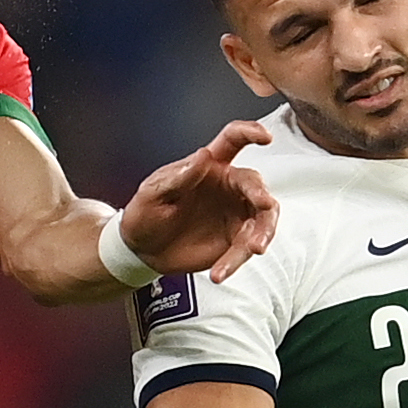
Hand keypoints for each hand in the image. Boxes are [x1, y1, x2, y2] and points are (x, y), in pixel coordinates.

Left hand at [120, 120, 276, 284]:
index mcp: (210, 166)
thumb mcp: (154, 192)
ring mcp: (234, 214)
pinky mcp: (233, 241)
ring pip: (262, 219)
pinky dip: (235, 262)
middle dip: (262, 195)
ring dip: (262, 232)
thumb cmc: (146, 212)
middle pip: (255, 185)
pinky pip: (243, 250)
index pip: (233, 141)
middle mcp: (228, 187)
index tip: (265, 136)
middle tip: (263, 205)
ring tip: (253, 248)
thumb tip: (202, 156)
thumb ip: (180, 176)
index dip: (251, 133)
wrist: (141, 249)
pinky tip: (219, 273)